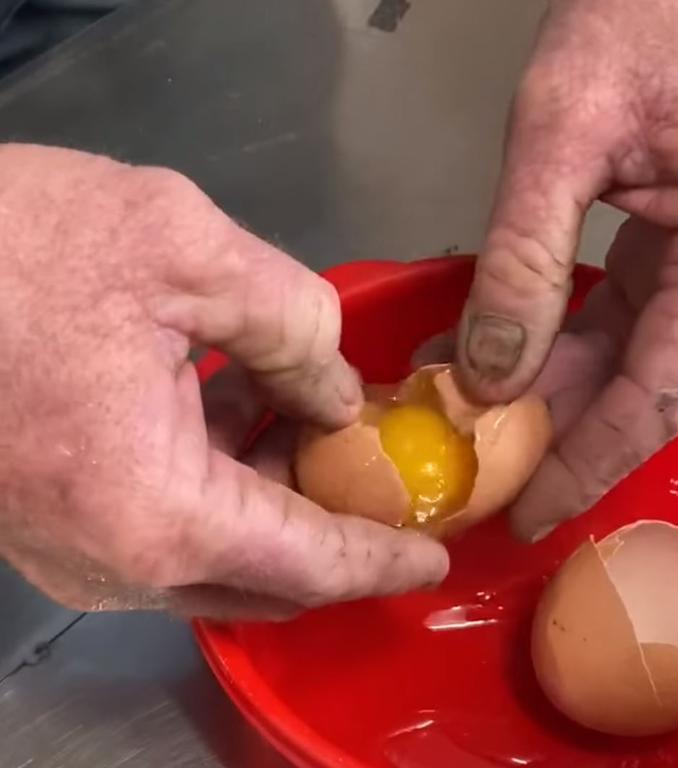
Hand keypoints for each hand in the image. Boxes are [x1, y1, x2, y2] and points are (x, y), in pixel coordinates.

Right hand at [0, 144, 446, 619]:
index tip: (434, 560)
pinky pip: (166, 529)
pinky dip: (221, 487)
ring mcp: (73, 551)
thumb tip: (336, 396)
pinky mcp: (51, 521)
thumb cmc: (11, 246)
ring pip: (216, 556)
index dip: (381, 561)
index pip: (309, 563)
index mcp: (157, 511)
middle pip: (267, 575)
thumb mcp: (182, 249)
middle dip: (333, 526)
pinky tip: (239, 412)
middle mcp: (114, 559)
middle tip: (382, 467)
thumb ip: (292, 326)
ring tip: (314, 422)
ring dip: (275, 498)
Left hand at [454, 0, 677, 539]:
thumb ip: (525, 259)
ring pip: (629, 362)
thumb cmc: (654, 10)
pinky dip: (557, 343)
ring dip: (549, 393)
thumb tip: (488, 374)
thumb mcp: (564, 132)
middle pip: (644, 393)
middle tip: (480, 473)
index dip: (586, 466)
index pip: (654, 399)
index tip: (527, 515)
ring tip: (462, 410)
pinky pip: (622, 318)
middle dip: (560, 438)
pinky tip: (490, 352)